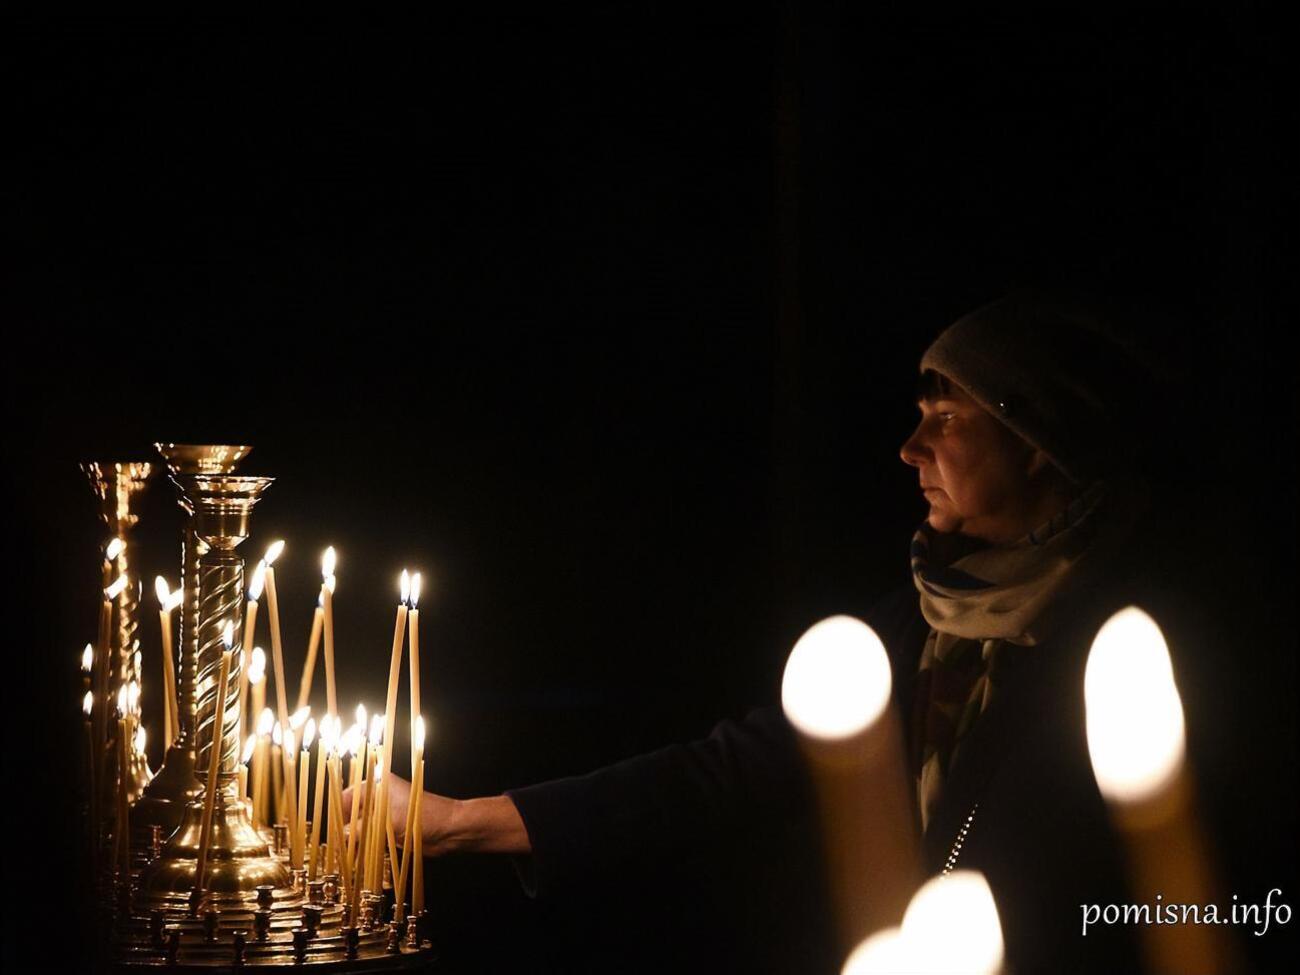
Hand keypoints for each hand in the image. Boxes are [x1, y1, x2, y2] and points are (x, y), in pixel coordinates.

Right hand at [341, 776, 529, 856]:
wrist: (450, 830)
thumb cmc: (421, 817)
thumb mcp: (386, 822)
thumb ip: (358, 829)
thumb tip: (338, 838)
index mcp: (377, 784)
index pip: (346, 796)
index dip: (335, 814)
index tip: (326, 832)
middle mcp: (379, 797)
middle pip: (351, 813)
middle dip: (342, 831)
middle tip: (334, 849)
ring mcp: (385, 814)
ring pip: (360, 828)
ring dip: (353, 842)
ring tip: (345, 857)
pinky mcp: (391, 830)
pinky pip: (371, 838)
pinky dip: (365, 847)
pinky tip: (359, 860)